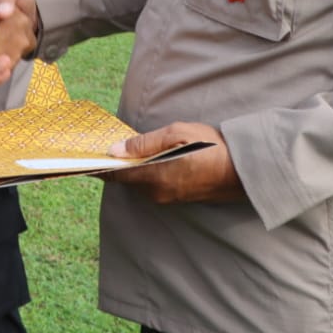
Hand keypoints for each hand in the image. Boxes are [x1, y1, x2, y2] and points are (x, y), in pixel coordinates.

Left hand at [101, 121, 245, 204]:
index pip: (116, 175)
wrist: (246, 170)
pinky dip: (151, 173)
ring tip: (135, 148)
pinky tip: (157, 159)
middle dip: (121, 164)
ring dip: (138, 168)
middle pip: (129, 179)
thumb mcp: (177, 134)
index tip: (87, 158)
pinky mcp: (180, 199)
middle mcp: (158, 193)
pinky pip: (156, 186)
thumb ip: (144, 143)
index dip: (100, 166)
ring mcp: (170, 199)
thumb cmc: (212, 147)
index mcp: (154, 177)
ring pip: (143, 183)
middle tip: (112, 144)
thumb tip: (116, 149)